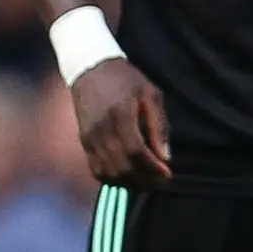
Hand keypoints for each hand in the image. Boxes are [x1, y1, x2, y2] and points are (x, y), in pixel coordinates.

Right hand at [69, 60, 171, 188]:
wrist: (90, 69)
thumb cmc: (125, 79)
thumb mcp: (151, 94)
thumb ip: (159, 125)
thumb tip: (166, 156)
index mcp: (120, 116)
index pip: (136, 152)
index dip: (152, 168)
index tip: (168, 174)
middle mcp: (102, 131)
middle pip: (122, 167)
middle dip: (144, 179)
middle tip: (161, 180)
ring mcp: (90, 138)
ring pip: (108, 172)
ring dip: (129, 182)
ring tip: (146, 180)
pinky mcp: (84, 142)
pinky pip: (96, 169)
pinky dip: (112, 178)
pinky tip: (127, 175)